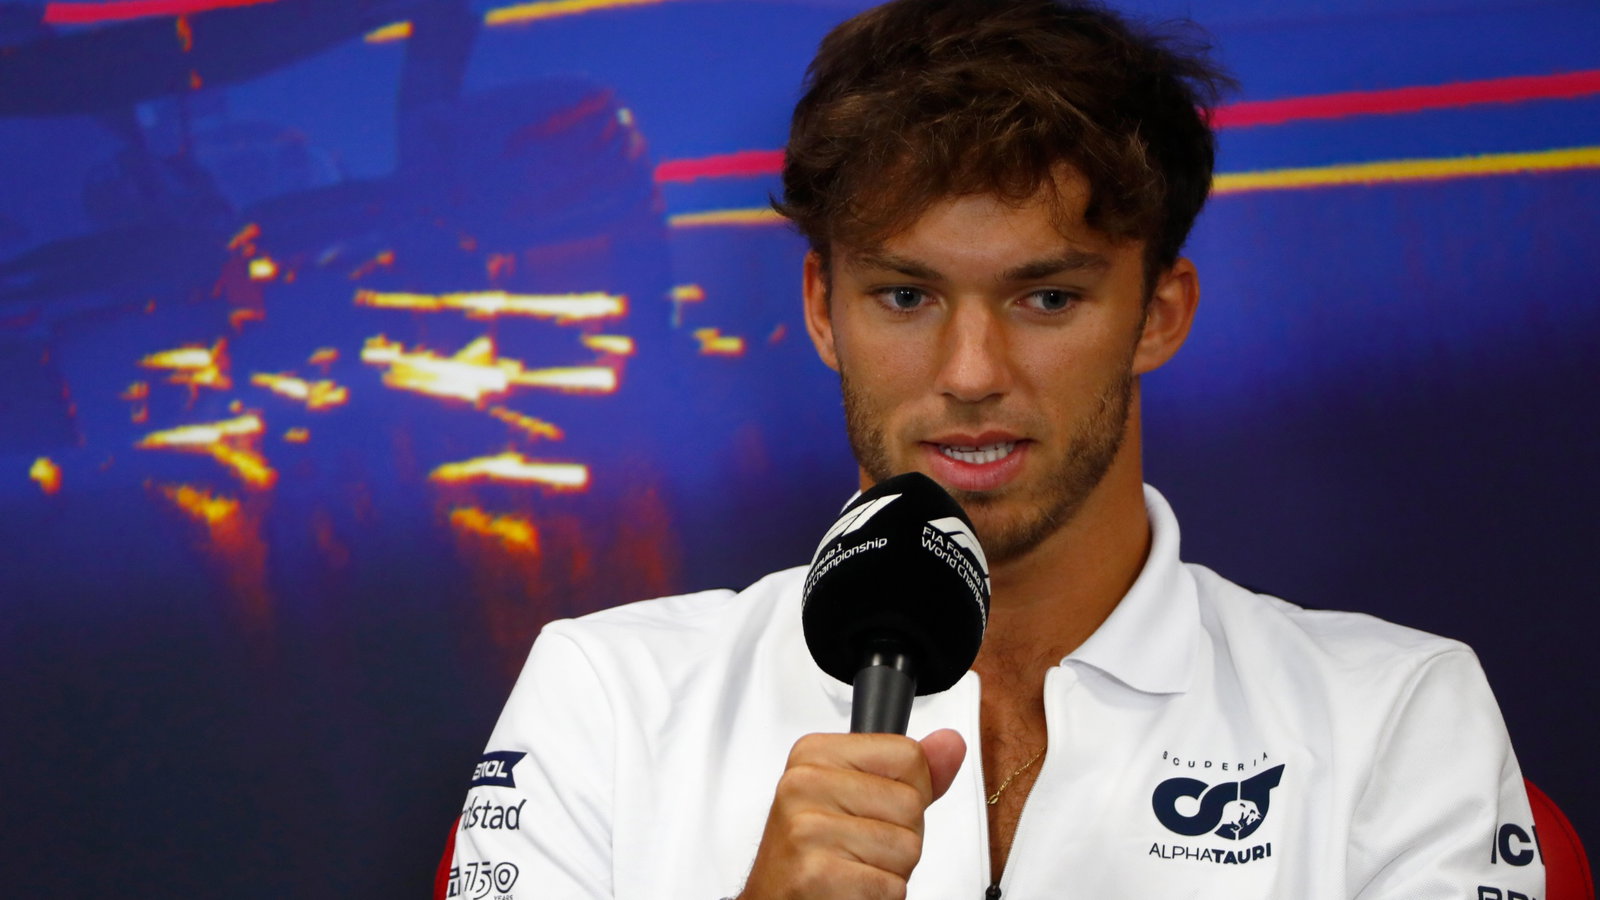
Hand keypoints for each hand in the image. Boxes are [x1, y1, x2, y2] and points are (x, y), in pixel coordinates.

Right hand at [737, 728, 966, 899]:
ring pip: (907, 847)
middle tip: (859, 849)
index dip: (908, 791)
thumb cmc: (815, 852)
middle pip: (911, 804)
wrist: (775, 898)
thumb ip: (910, 773)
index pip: (907, 755)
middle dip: (901, 837)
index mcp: (814, 754)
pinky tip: (849, 889)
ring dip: (891, 871)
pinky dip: (880, 897)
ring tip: (853, 869)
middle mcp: (804, 784)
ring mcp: (807, 828)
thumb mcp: (857, 797)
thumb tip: (951, 743)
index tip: (871, 809)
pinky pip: (891, 886)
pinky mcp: (817, 873)